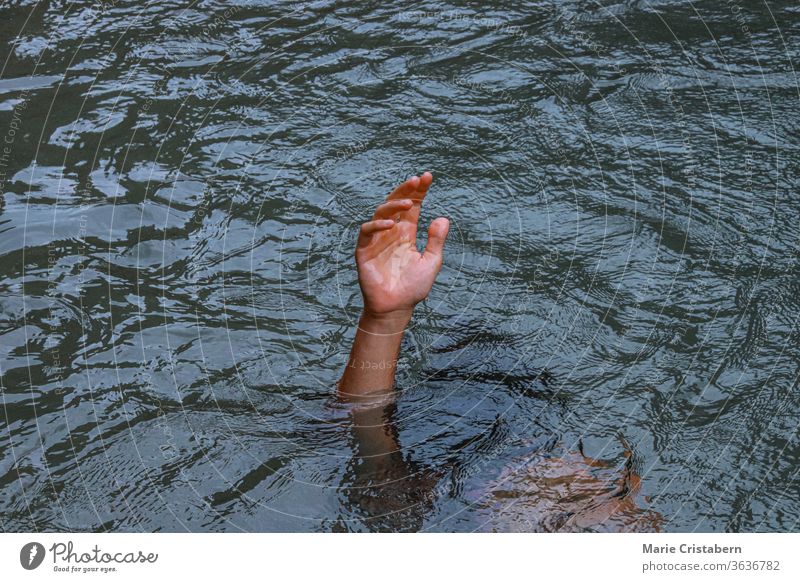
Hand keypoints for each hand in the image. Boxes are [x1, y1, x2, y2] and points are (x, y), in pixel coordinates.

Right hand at [355, 172, 449, 320]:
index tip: (428, 177)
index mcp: (406, 233)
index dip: (419, 191)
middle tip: (417, 179)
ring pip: (381, 213)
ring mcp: (376, 240)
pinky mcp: (364, 251)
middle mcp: (391, 232)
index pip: (412, 206)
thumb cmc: (413, 287)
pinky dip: (377, 225)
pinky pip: (367, 232)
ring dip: (393, 204)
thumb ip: (436, 241)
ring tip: (408, 202)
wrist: (396, 308)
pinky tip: (392, 224)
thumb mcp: (431, 262)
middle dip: (406, 190)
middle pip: (396, 203)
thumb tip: (443, 218)